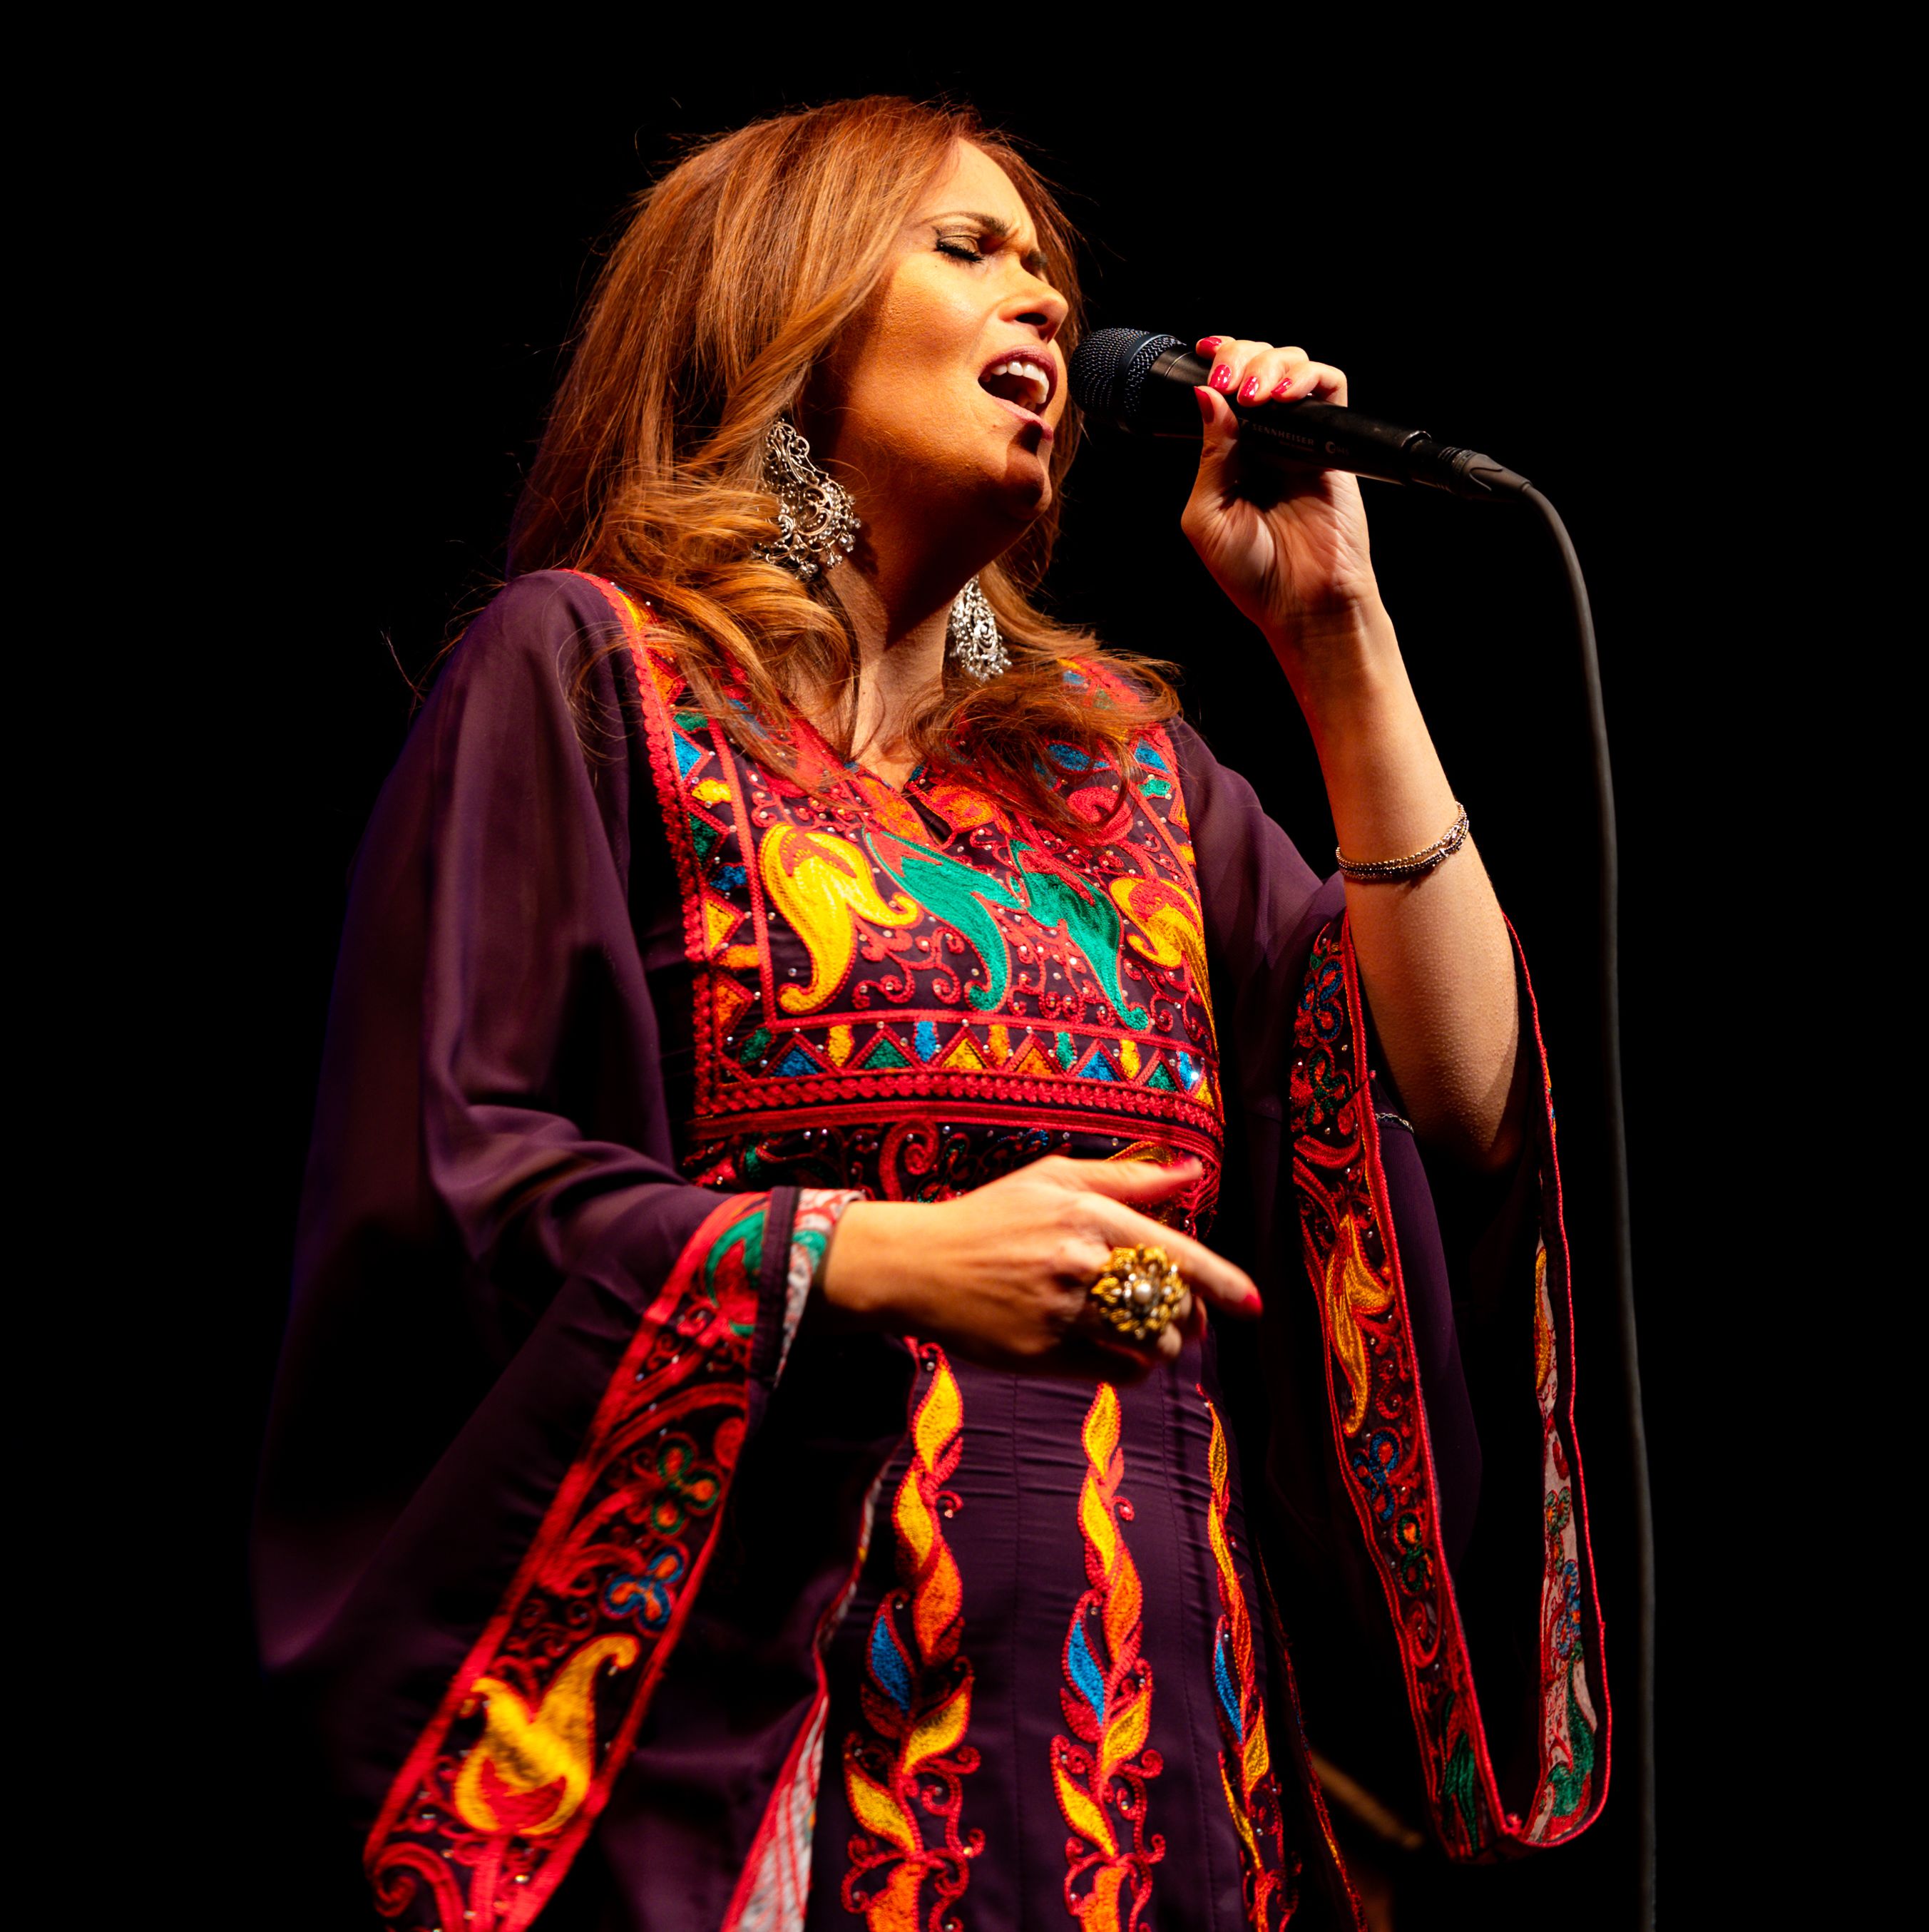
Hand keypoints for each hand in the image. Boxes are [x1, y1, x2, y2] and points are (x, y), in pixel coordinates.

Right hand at [817, 1156, 1261, 1380]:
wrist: (918, 1265)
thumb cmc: (990, 1216)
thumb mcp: (1055, 1178)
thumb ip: (1129, 1178)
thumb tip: (1193, 1171)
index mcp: (1088, 1215)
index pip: (1175, 1253)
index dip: (1223, 1283)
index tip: (1254, 1305)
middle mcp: (1079, 1264)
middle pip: (1170, 1305)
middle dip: (1188, 1314)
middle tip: (1182, 1313)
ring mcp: (1061, 1313)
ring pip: (1147, 1343)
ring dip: (1161, 1344)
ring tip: (1145, 1330)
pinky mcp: (1042, 1355)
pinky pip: (1114, 1371)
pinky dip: (1131, 1367)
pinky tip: (1122, 1353)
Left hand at [1179, 335, 1386, 674]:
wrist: (1302, 604)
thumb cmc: (1252, 574)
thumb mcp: (1207, 516)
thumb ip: (1210, 456)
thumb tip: (1209, 396)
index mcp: (1230, 455)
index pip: (1224, 389)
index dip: (1218, 362)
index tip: (1204, 353)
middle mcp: (1265, 440)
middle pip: (1258, 365)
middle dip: (1242, 354)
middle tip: (1230, 377)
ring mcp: (1299, 439)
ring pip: (1293, 367)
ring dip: (1271, 362)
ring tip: (1255, 392)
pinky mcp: (1333, 444)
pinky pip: (1331, 388)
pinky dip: (1309, 375)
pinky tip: (1283, 395)